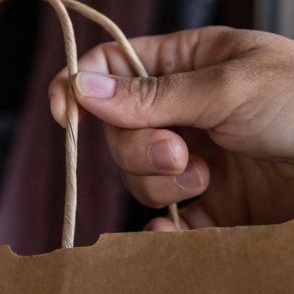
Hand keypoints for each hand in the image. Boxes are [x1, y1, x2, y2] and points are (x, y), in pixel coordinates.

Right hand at [49, 26, 293, 228]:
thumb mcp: (228, 87)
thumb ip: (152, 95)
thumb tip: (80, 87)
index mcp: (189, 62)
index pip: (115, 66)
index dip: (83, 85)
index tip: (65, 112)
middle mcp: (188, 109)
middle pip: (120, 128)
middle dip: (138, 145)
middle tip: (179, 154)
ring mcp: (201, 158)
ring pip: (139, 175)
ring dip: (158, 181)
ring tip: (203, 180)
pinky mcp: (217, 208)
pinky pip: (168, 220)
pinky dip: (163, 230)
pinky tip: (173, 232)